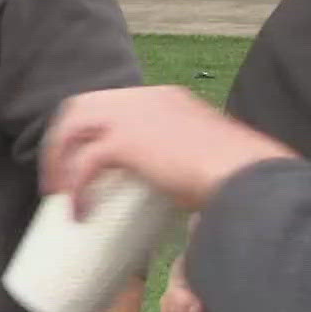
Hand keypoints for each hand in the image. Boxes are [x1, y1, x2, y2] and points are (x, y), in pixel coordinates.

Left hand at [42, 86, 296, 214]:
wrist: (250, 176)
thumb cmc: (240, 177)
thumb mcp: (205, 157)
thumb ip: (186, 162)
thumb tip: (180, 191)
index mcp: (165, 99)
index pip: (112, 103)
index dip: (91, 130)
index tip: (84, 159)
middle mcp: (145, 99)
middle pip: (81, 107)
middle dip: (64, 141)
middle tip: (61, 177)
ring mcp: (133, 116)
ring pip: (73, 129)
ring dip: (60, 161)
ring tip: (59, 195)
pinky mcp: (126, 141)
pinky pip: (84, 164)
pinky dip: (77, 188)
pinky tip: (79, 213)